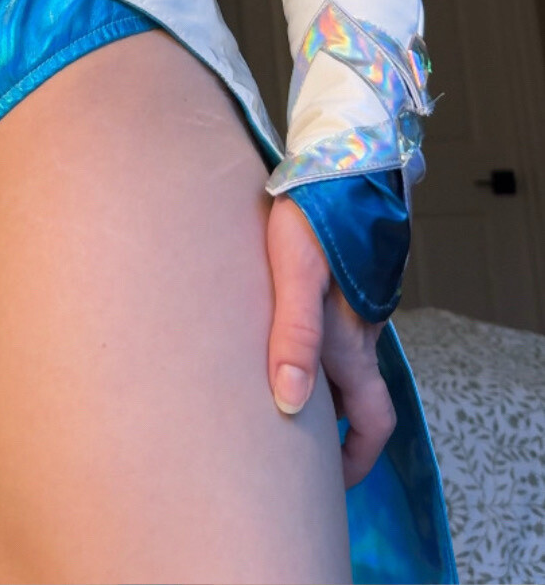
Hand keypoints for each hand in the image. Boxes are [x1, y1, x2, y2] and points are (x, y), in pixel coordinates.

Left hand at [266, 193, 394, 487]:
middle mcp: (361, 330)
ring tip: (273, 395)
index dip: (357, 459)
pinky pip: (333, 328)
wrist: (337, 159)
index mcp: (354, 342)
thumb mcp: (296, 274)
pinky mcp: (343, 278)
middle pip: (359, 398)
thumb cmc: (312, 214)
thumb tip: (287, 405)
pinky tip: (276, 334)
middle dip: (335, 431)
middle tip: (295, 450)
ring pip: (345, 361)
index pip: (372, 421)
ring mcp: (355, 304)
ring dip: (321, 385)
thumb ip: (293, 335)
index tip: (330, 485)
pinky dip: (314, 348)